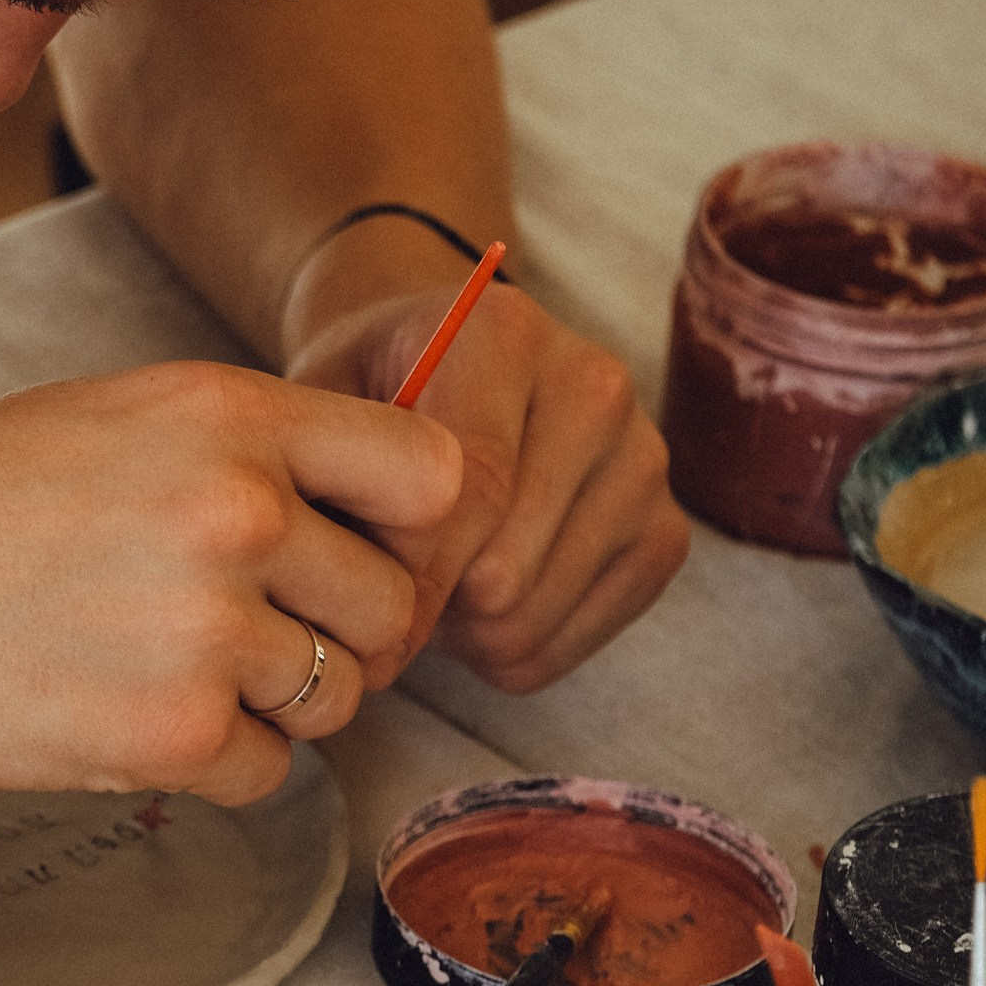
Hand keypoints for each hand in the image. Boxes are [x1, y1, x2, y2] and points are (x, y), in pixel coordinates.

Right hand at [0, 362, 461, 803]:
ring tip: (160, 670)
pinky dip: (215, 766)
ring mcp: (208, 628)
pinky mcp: (171, 736)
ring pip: (337, 697)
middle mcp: (237, 511)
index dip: (409, 527)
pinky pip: (271, 775)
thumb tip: (358, 513)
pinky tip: (125, 719)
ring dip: (273, 703)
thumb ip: (238, 451)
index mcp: (225, 414)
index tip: (364, 553)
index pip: (431, 473)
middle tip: (244, 637)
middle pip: (393, 605)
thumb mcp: (103, 420)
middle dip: (336, 634)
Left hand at [289, 280, 688, 692]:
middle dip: (422, 607)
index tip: (347, 621)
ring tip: (423, 586)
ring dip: (457, 632)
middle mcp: (595, 387)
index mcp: (506, 335)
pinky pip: (568, 646)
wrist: (440, 364)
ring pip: (529, 619)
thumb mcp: (321, 403)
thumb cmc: (369, 391)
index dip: (402, 579)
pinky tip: (473, 603)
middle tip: (374, 594)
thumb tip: (345, 599)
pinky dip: (505, 650)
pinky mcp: (665, 533)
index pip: (469, 493)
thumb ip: (328, 480)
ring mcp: (642, 461)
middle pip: (501, 572)